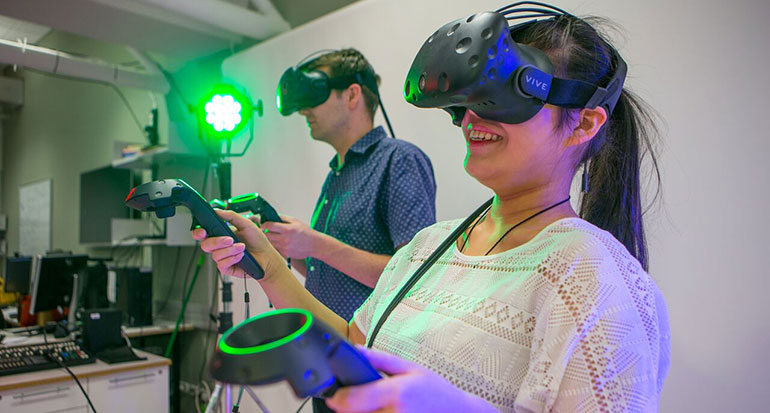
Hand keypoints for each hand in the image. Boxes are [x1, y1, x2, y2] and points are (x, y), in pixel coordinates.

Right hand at [192, 209, 281, 278]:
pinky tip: (241, 256)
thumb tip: (217, 211)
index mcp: (220, 234)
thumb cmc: (257, 241)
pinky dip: (233, 258)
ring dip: (230, 250)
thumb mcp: (246, 224)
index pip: (202, 233)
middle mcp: (219, 246)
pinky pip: (222, 264)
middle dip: (217, 241)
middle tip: (230, 239)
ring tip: (242, 247)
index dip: (198, 232)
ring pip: (215, 255)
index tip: (203, 231)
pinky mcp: (226, 268)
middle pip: (205, 245)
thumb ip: (231, 216)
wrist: (267, 256)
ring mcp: (222, 257)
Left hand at [261, 215, 319, 259]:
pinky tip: (284, 242)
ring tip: (278, 235)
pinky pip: (276, 248)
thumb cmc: (306, 232)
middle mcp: (284, 239)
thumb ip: (283, 218)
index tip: (264, 224)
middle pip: (267, 235)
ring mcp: (284, 247)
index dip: (264, 224)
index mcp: (287, 229)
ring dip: (271, 238)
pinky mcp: (285, 253)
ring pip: (271, 242)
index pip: (269, 226)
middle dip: (267, 231)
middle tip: (270, 230)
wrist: (314, 245)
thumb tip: (273, 217)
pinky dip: (277, 244)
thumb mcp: (295, 221)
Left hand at [325, 346, 493, 412]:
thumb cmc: (436, 392)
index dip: (338, 398)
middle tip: (357, 400)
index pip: (353, 400)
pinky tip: (385, 412)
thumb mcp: (410, 368)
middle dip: (349, 407)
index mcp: (396, 392)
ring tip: (377, 406)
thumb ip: (379, 359)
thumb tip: (354, 349)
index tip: (334, 395)